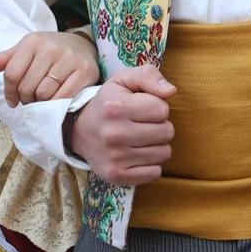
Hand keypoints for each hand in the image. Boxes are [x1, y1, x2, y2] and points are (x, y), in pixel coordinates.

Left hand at [0, 32, 98, 106]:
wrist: (84, 46)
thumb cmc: (50, 51)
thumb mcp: (28, 50)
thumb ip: (8, 59)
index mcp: (33, 41)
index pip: (12, 74)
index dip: (9, 92)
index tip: (12, 100)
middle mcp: (51, 48)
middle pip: (27, 87)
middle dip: (25, 99)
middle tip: (30, 99)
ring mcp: (69, 59)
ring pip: (44, 94)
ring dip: (40, 103)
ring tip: (43, 99)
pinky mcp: (85, 71)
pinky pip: (63, 97)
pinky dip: (56, 104)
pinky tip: (55, 101)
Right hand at [68, 64, 175, 185]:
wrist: (79, 131)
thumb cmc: (109, 102)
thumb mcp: (124, 80)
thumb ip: (149, 76)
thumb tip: (171, 91)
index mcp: (116, 107)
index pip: (162, 109)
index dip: (157, 107)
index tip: (143, 108)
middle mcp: (114, 134)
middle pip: (167, 132)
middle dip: (160, 126)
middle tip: (143, 124)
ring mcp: (115, 158)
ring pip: (164, 153)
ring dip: (157, 145)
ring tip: (141, 139)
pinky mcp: (117, 176)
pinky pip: (155, 173)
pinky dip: (151, 164)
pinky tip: (138, 155)